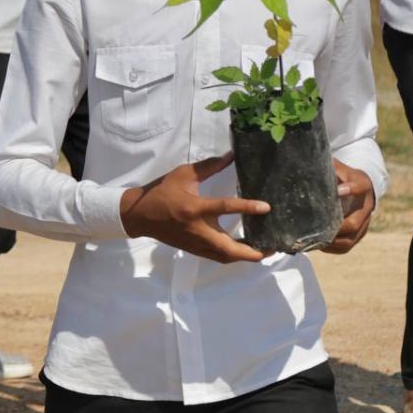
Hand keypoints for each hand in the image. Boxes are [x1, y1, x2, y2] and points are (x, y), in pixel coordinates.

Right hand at [119, 153, 269, 263]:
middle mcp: (197, 229)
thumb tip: (231, 156)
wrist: (140, 215)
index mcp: (194, 208)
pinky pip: (217, 256)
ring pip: (225, 256)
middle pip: (229, 248)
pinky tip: (244, 249)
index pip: (225, 208)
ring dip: (245, 256)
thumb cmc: (162, 191)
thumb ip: (209, 166)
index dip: (247, 207)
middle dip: (252, 251)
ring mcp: (196, 243)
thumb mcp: (183, 174)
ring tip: (264, 249)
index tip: (266, 207)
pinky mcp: (194, 249)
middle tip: (272, 246)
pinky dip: (233, 255)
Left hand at [322, 160, 374, 253]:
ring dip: (333, 241)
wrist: (359, 186)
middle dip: (336, 227)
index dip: (350, 189)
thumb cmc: (343, 174)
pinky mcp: (358, 234)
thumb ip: (327, 165)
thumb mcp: (338, 166)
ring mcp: (364, 222)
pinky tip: (318, 246)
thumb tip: (303, 160)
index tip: (337, 191)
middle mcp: (367, 206)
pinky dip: (333, 248)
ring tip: (315, 241)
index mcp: (362, 184)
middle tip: (318, 228)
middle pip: (355, 222)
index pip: (359, 186)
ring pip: (351, 238)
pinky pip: (347, 246)